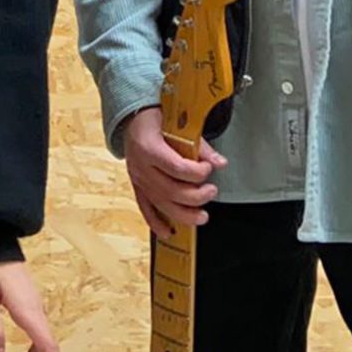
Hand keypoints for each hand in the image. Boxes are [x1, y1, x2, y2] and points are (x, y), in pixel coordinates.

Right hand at [123, 106, 225, 238]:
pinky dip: (156, 223)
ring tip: (202, 216)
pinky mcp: (137, 187)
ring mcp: (138, 179)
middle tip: (212, 191)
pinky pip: (145, 209)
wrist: (132, 119)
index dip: (197, 173)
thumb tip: (219, 163)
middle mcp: (141, 167)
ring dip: (184, 215)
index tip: (208, 169)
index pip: (177, 168)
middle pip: (171, 190)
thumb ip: (199, 145)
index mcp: (149, 148)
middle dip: (196, 196)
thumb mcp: (178, 124)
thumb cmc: (156, 119)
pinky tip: (168, 232)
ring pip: (161, 204)